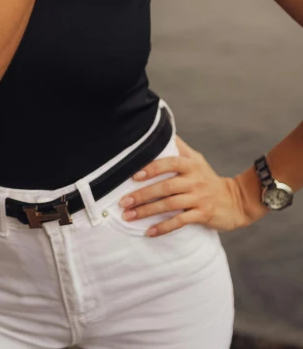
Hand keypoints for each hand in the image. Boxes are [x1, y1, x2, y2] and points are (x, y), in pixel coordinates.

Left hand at [118, 135, 250, 236]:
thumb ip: (179, 147)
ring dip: (147, 211)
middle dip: (142, 195)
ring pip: (170, 205)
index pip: (169, 163)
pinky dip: (164, 227)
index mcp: (191, 165)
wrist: (236, 200)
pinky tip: (149, 232)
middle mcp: (194, 180)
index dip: (152, 168)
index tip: (134, 176)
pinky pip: (180, 222)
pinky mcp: (203, 214)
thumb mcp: (196, 159)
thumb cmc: (208, 178)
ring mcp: (199, 198)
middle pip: (166, 187)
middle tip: (124, 202)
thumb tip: (161, 129)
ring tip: (129, 216)